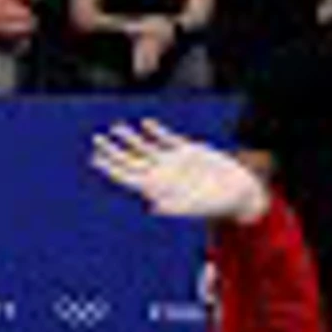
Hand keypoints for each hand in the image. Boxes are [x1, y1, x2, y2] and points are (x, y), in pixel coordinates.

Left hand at [89, 117, 265, 226]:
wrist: (236, 192)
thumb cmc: (213, 206)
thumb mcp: (191, 207)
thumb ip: (171, 207)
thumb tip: (151, 207)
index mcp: (156, 188)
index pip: (126, 177)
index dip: (110, 168)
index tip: (94, 159)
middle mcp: (160, 173)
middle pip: (129, 160)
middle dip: (112, 150)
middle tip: (96, 139)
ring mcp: (172, 161)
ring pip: (145, 147)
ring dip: (130, 138)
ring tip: (116, 127)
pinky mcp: (188, 150)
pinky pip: (167, 139)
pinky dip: (156, 131)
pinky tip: (146, 123)